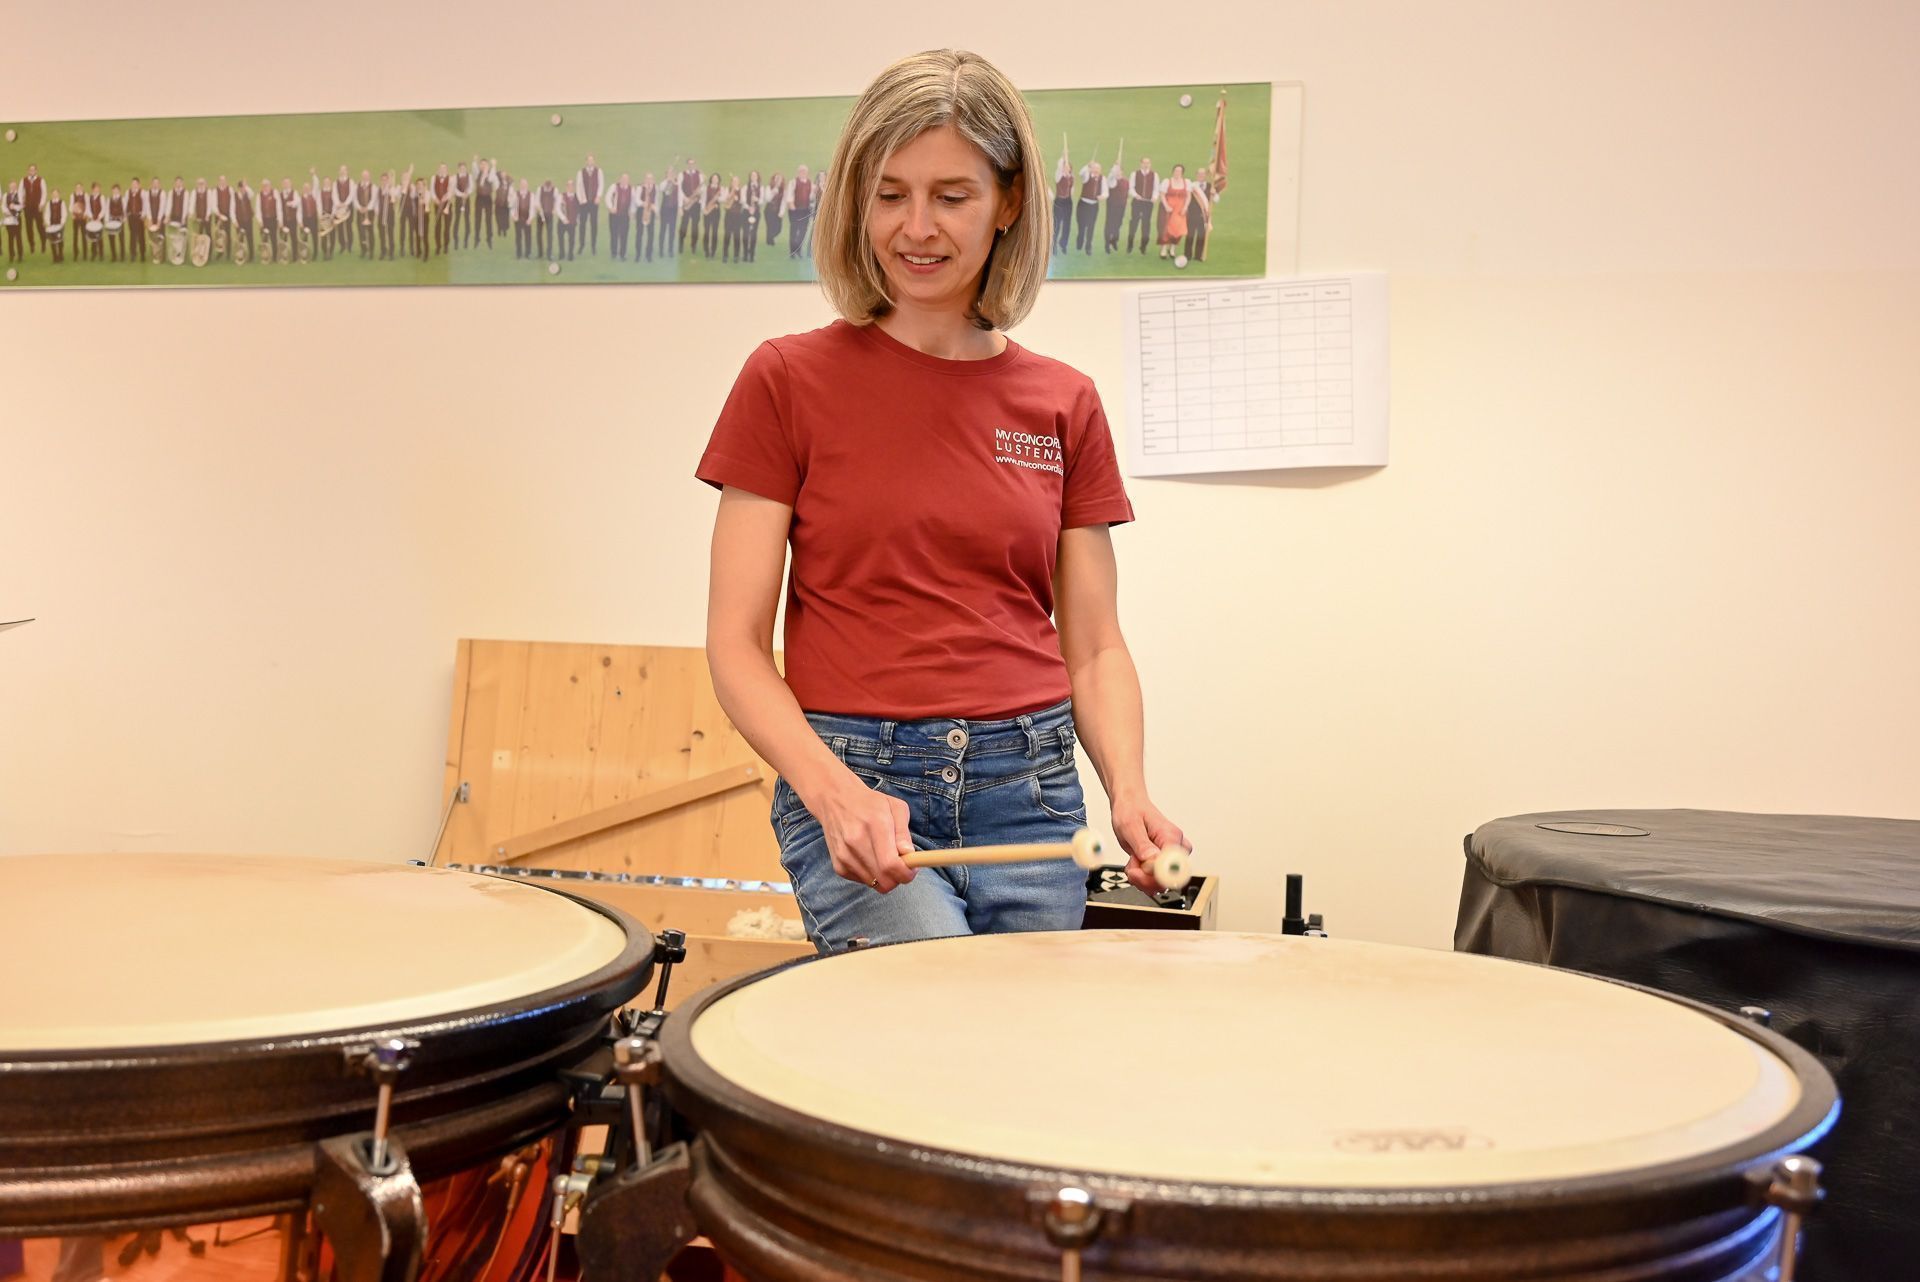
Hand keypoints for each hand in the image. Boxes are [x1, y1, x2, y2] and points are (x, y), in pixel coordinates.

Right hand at [805, 765, 916, 892]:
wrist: (834, 800)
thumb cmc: (870, 803)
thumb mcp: (895, 808)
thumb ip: (903, 833)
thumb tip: (908, 854)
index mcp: (875, 825)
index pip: (891, 864)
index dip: (906, 874)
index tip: (912, 869)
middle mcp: (856, 842)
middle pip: (884, 881)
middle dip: (898, 878)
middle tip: (900, 864)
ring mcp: (845, 856)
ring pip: (875, 884)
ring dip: (884, 876)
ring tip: (883, 857)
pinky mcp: (838, 865)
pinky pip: (863, 881)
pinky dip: (871, 875)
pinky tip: (870, 858)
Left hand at [1110, 794, 1188, 895]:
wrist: (1130, 805)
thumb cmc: (1131, 810)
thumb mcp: (1130, 826)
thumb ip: (1142, 845)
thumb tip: (1152, 861)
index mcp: (1172, 838)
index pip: (1175, 867)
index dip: (1157, 875)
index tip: (1140, 870)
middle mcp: (1176, 849)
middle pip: (1169, 879)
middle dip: (1145, 878)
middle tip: (1131, 867)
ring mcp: (1170, 857)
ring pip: (1161, 883)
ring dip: (1141, 878)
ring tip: (1132, 861)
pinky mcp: (1163, 863)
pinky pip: (1154, 880)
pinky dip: (1141, 876)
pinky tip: (1135, 864)